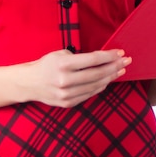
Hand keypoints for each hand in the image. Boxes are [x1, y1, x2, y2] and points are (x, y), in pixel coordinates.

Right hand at [17, 49, 131, 107]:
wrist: (29, 83)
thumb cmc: (46, 65)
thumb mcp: (60, 54)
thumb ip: (80, 58)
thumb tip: (102, 59)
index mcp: (63, 64)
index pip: (93, 60)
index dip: (109, 56)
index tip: (120, 53)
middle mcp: (65, 80)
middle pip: (97, 74)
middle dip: (114, 66)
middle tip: (126, 61)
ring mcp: (67, 94)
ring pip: (96, 86)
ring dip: (110, 77)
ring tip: (120, 71)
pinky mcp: (68, 103)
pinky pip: (89, 94)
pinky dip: (100, 87)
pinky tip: (107, 80)